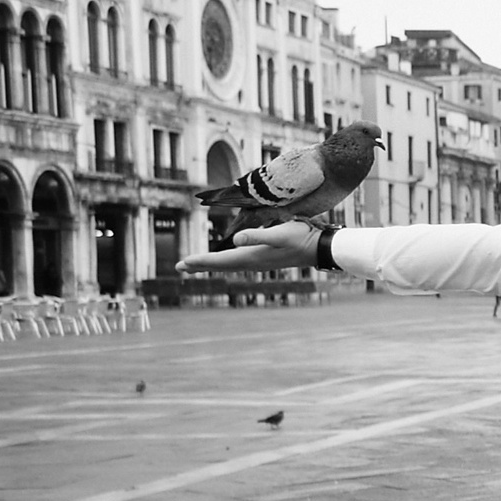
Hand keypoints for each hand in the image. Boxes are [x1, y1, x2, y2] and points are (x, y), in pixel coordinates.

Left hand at [178, 222, 321, 272]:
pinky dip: (225, 261)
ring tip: (196, 264)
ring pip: (229, 264)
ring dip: (211, 264)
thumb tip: (236, 240)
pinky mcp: (265, 258)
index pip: (221, 260)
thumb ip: (258, 236)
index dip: (201, 261)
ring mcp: (260, 261)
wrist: (320, 247)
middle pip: (221, 265)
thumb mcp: (280, 233)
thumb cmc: (301, 238)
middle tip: (180, 267)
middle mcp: (253, 262)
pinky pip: (238, 262)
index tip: (182, 263)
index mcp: (253, 256)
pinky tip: (226, 260)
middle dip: (201, 265)